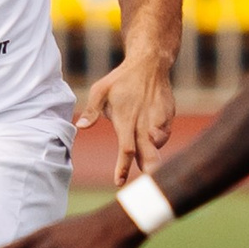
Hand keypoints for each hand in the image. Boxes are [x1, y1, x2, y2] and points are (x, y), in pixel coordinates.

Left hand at [78, 49, 175, 184]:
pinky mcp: (168, 115)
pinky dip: (160, 139)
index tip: (119, 182)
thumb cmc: (121, 79)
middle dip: (150, 169)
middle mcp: (143, 122)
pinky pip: (165, 133)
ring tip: (150, 168)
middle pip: (148, 152)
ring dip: (154, 156)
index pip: (126, 149)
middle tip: (149, 184)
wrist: (149, 63)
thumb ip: (92, 110)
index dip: (123, 167)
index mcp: (126, 120)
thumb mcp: (100, 90)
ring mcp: (158, 119)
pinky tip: (153, 141)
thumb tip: (80, 127)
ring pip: (158, 144)